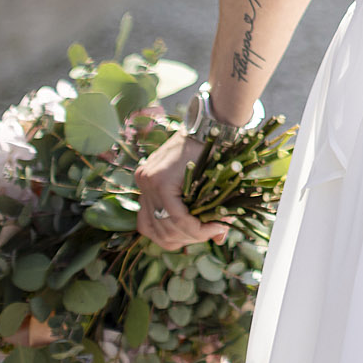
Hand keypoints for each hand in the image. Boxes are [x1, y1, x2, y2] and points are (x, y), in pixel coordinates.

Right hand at [134, 130, 226, 250]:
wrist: (206, 125)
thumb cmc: (215, 147)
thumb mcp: (218, 177)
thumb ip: (218, 208)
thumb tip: (220, 237)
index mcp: (162, 180)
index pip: (177, 220)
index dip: (199, 232)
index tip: (218, 229)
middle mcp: (146, 183)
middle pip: (163, 228)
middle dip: (189, 236)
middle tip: (210, 232)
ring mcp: (142, 183)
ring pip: (149, 228)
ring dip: (175, 236)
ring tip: (196, 233)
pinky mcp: (144, 184)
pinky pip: (145, 217)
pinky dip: (162, 228)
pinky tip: (180, 230)